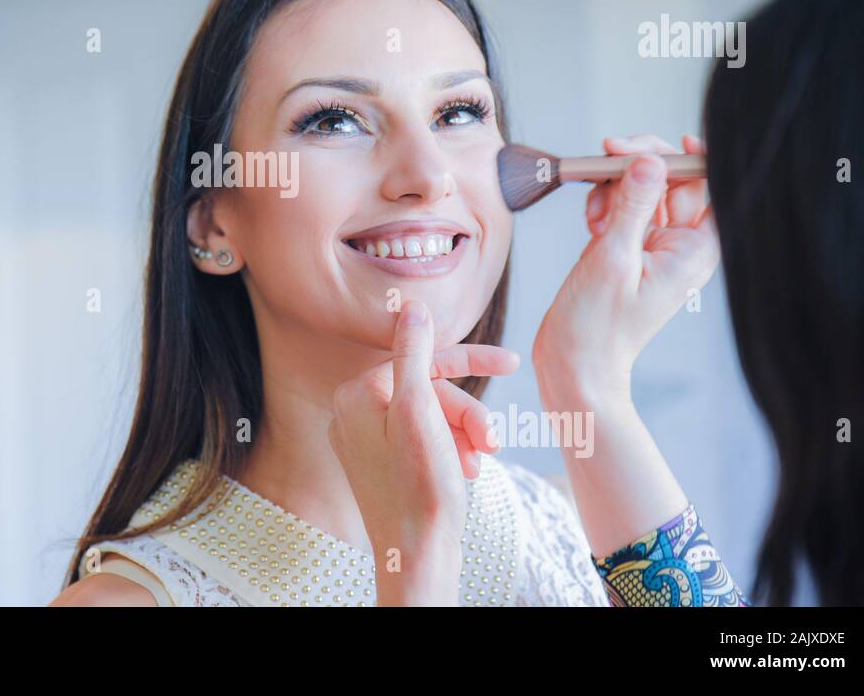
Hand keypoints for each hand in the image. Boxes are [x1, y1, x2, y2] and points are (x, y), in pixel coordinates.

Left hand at [328, 299, 517, 604]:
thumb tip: (410, 305)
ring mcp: (365, 442)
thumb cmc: (419, 488)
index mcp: (355, 394)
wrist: (416, 557)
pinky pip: (424, 440)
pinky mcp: (382, 466)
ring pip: (431, 416)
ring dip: (464, 434)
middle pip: (429, 391)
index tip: (512, 363)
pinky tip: (467, 472)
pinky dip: (451, 451)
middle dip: (466, 414)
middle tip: (492, 442)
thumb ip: (414, 353)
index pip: (422, 360)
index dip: (470, 362)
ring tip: (479, 462)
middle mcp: (352, 414)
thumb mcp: (420, 410)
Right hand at [532, 134, 719, 407]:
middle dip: (641, 166)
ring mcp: (653, 246)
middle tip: (610, 153)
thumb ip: (632, 206)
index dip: (692, 160)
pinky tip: (590, 222)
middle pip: (673, 182)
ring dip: (615, 188)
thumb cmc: (597, 326)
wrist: (574, 364)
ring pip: (643, 191)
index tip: (662, 146)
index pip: (711, 188)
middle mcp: (679, 245)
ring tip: (593, 214)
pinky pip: (623, 209)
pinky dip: (604, 206)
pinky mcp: (627, 249)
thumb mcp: (612, 258)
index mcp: (693, 250)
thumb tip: (648, 160)